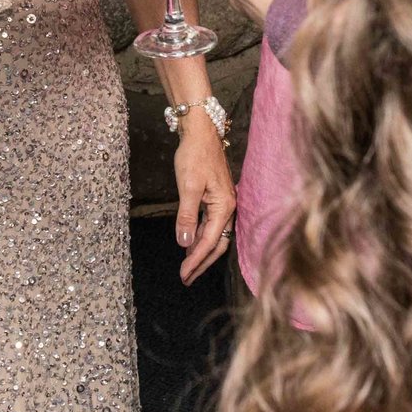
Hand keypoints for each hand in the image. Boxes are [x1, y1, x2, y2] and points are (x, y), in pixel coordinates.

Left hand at [172, 122, 236, 284]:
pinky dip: (201, 236)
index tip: (184, 274)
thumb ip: (186, 216)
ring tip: (187, 266)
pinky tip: (190, 243)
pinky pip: (211, 224)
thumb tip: (184, 243)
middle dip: (201, 262)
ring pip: (214, 235)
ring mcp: (224, 203)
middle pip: (217, 244)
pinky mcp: (217, 198)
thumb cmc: (195, 155)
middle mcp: (228, 207)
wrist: (201, 132)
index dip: (196, 260)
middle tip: (186, 278)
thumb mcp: (188, 187)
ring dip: (200, 251)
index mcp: (224, 206)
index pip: (210, 241)